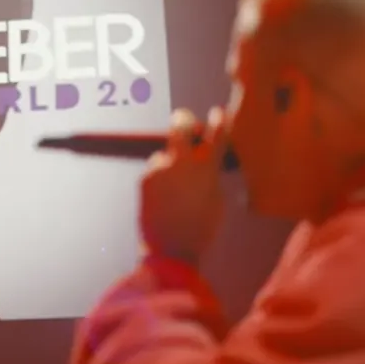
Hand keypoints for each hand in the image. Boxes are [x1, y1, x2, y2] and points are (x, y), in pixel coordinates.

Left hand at [139, 107, 230, 263]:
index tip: (218, 113)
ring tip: (172, 192)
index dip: (219, 120)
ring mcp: (161, 169)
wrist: (170, 250)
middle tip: (182, 122)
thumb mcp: (216, 201)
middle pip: (180, 125)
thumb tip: (206, 163)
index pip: (217, 134)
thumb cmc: (199, 230)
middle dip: (182, 120)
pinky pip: (153, 171)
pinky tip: (162, 200)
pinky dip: (157, 180)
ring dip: (168, 164)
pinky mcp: (145, 178)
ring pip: (164, 154)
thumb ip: (211, 177)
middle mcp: (183, 163)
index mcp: (208, 169)